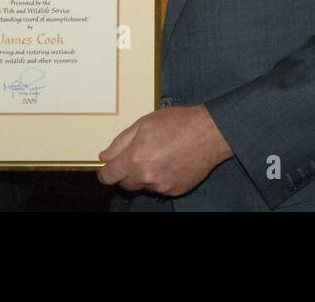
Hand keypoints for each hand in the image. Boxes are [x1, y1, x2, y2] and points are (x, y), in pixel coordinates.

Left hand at [97, 104, 233, 196]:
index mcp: (134, 159)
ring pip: (143, 186)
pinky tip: (171, 162)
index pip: (108, 177)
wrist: (209, 133)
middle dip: (127, 172)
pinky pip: (160, 188)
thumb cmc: (177, 123)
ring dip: (145, 176)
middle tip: (139, 155)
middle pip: (125, 184)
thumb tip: (105, 157)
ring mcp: (161, 186)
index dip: (106, 172)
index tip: (110, 166)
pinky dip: (161, 178)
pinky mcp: (175, 190)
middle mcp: (146, 177)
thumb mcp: (143, 124)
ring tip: (159, 155)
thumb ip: (120, 142)